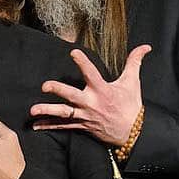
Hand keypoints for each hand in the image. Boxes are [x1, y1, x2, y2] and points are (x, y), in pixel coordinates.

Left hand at [30, 46, 150, 144]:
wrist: (132, 132)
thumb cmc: (131, 105)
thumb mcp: (133, 82)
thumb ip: (135, 62)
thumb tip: (145, 46)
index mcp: (102, 90)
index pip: (91, 73)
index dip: (83, 62)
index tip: (72, 52)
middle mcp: (91, 103)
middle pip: (71, 96)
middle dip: (58, 90)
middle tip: (45, 86)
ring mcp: (85, 116)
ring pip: (63, 114)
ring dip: (47, 112)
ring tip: (32, 110)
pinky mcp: (82, 127)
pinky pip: (63, 127)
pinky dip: (49, 126)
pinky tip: (35, 125)